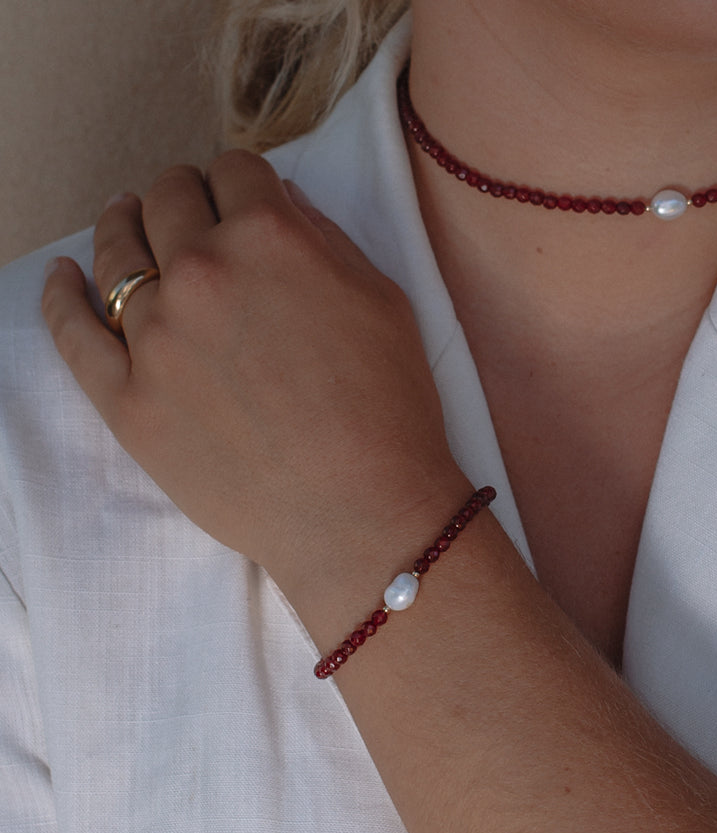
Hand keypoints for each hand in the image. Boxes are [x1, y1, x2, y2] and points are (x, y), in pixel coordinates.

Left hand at [42, 151, 461, 606]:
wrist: (361, 513)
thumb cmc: (388, 410)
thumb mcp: (381, 298)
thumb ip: (322, 237)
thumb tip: (278, 205)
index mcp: (268, 236)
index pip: (234, 170)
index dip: (240, 181)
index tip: (241, 199)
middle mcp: (201, 273)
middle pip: (168, 199)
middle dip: (183, 196)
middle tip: (192, 214)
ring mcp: (155, 338)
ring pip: (116, 252)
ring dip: (123, 226)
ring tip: (126, 223)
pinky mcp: (127, 401)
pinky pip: (72, 334)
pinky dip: (61, 297)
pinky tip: (64, 279)